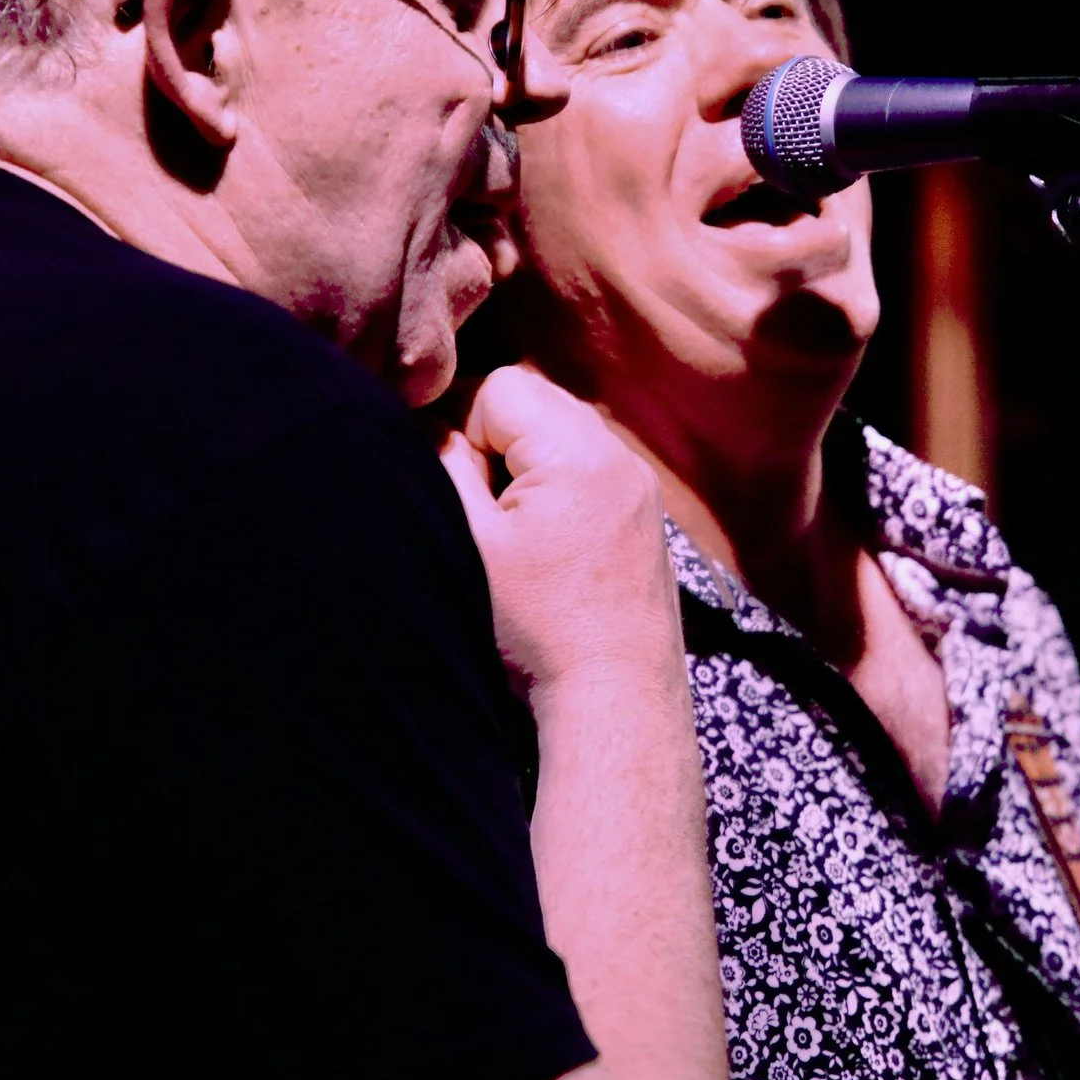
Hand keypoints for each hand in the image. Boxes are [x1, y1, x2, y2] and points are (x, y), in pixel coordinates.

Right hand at [437, 366, 682, 703]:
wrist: (616, 692)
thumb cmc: (537, 623)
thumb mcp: (471, 540)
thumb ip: (444, 465)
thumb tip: (432, 425)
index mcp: (576, 450)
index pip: (500, 386)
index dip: (465, 428)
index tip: (462, 488)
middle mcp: (618, 455)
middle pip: (537, 403)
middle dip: (497, 441)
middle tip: (485, 510)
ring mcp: (640, 484)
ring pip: (563, 436)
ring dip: (528, 466)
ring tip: (517, 533)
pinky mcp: (646, 515)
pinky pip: (591, 470)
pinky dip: (561, 489)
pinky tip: (549, 547)